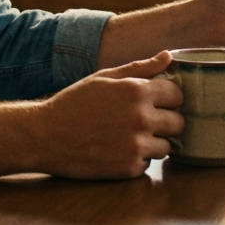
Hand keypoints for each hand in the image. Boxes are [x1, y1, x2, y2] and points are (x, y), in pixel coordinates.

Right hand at [31, 51, 183, 179]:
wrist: (46, 135)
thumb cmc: (74, 102)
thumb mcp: (104, 78)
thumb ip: (140, 68)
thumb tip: (168, 56)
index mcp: (137, 91)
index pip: (178, 95)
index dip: (167, 98)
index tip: (156, 102)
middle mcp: (142, 118)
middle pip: (178, 123)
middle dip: (165, 122)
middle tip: (143, 121)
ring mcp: (136, 146)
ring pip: (167, 147)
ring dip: (153, 142)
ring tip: (128, 137)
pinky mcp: (129, 168)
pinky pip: (147, 163)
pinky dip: (137, 159)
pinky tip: (117, 150)